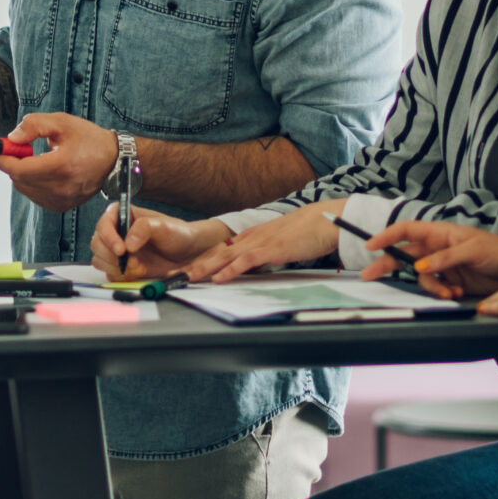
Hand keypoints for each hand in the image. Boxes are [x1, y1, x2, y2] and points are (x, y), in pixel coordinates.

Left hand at [0, 112, 118, 212]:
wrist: (114, 162)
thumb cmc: (89, 139)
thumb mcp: (62, 123)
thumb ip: (34, 125)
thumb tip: (12, 137)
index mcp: (60, 166)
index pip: (19, 169)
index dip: (3, 158)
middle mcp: (60, 188)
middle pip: (19, 179)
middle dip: (12, 162)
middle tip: (18, 148)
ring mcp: (61, 200)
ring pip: (25, 188)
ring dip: (22, 173)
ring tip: (35, 158)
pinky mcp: (61, 206)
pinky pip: (35, 196)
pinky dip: (32, 183)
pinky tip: (43, 171)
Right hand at [91, 210, 224, 278]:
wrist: (188, 252)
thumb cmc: (177, 233)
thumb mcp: (163, 226)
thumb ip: (144, 228)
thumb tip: (127, 243)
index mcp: (123, 215)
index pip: (104, 223)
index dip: (108, 237)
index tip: (121, 250)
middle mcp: (117, 232)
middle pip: (97, 243)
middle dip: (112, 256)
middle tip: (131, 261)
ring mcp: (117, 250)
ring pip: (100, 259)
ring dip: (116, 267)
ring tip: (138, 267)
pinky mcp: (121, 266)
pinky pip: (110, 273)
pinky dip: (121, 276)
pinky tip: (137, 273)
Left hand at [193, 203, 346, 282]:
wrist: (323, 220)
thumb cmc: (304, 232)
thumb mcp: (278, 243)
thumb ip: (263, 254)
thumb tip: (253, 268)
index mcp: (251, 236)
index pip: (220, 249)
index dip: (201, 260)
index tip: (185, 270)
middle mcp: (250, 237)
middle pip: (216, 252)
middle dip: (195, 264)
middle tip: (174, 276)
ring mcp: (260, 242)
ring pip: (225, 256)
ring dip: (205, 268)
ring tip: (187, 278)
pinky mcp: (271, 249)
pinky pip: (246, 261)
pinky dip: (230, 270)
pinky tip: (219, 278)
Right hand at [360, 221, 497, 298]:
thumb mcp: (474, 250)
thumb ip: (446, 258)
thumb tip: (422, 267)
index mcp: (442, 232)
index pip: (408, 230)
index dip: (387, 235)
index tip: (371, 245)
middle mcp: (439, 248)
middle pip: (407, 254)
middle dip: (389, 264)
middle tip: (370, 275)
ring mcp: (445, 266)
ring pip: (422, 276)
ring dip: (430, 286)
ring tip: (447, 293)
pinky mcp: (453, 281)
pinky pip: (436, 288)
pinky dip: (441, 293)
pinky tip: (454, 294)